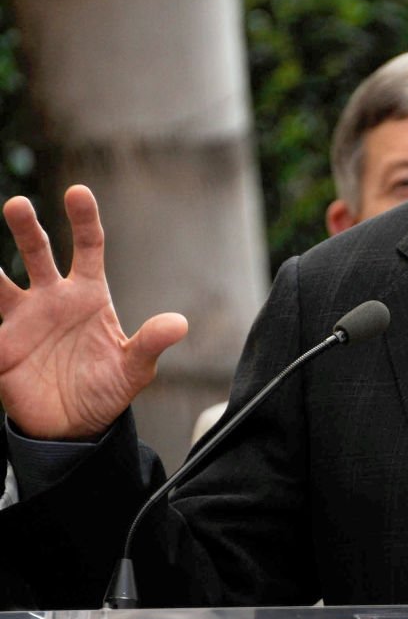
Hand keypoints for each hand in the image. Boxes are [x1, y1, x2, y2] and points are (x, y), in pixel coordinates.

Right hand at [0, 185, 187, 439]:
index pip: (88, 247)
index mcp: (89, 294)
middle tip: (18, 205)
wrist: (75, 426)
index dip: (84, 220)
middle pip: (38, 253)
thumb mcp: (134, 369)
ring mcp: (23, 319)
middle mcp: (53, 298)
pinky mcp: (1, 345)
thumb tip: (179, 323)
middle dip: (27, 228)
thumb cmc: (107, 389)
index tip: (77, 192)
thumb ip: (150, 343)